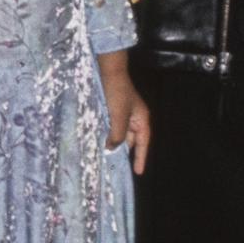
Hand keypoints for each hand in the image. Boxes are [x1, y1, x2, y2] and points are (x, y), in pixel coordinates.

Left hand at [100, 60, 150, 174]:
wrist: (108, 70)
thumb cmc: (117, 92)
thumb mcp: (118, 116)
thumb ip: (117, 135)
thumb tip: (111, 149)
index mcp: (142, 119)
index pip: (143, 143)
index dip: (140, 158)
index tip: (138, 172)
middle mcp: (135, 117)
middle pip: (131, 140)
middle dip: (124, 151)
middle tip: (116, 167)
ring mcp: (124, 113)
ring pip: (120, 133)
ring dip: (114, 142)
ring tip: (106, 156)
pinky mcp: (113, 109)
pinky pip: (112, 126)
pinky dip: (108, 134)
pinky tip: (100, 141)